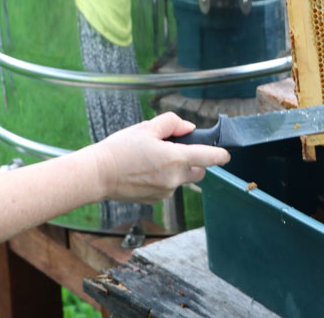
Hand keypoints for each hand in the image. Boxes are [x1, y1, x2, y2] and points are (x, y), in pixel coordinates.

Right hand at [90, 113, 230, 203]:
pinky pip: (167, 187)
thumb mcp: (147, 128)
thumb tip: (188, 128)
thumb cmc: (120, 149)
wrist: (98, 175)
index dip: (221, 154)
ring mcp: (165, 192)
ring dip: (175, 170)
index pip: (209, 158)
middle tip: (176, 149)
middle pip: (199, 171)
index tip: (226, 154)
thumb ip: (172, 124)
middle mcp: (174, 179)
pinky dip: (162, 179)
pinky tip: (143, 171)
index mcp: (175, 159)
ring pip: (181, 179)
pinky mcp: (155, 200)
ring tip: (151, 159)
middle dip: (194, 161)